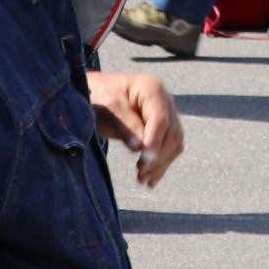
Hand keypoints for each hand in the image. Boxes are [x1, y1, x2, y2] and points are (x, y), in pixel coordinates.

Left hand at [87, 71, 184, 188]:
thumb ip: (125, 125)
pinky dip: (163, 162)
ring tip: (144, 180)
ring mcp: (166, 111)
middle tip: (141, 176)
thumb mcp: (107, 108)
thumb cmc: (97, 95)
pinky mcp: (163, 124)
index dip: (155, 143)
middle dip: (159, 157)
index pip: (160, 119)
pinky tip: (152, 177)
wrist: (94, 91)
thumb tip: (140, 149)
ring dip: (162, 163)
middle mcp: (165, 99)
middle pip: (172, 132)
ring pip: (175, 141)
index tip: (144, 164)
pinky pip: (170, 144)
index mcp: (152, 88)